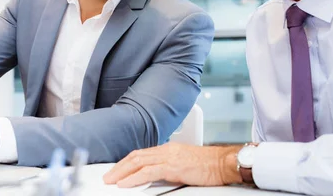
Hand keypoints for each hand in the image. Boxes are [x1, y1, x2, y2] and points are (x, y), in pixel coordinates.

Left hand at [103, 142, 241, 187]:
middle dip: (120, 167)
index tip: (117, 170)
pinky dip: (134, 178)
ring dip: (122, 172)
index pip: (141, 154)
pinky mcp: (173, 167)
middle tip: (108, 176)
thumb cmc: (209, 165)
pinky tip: (125, 184)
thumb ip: (169, 167)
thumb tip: (157, 175)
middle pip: (136, 156)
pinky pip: (148, 172)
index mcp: (168, 149)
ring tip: (112, 180)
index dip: (127, 162)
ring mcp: (169, 157)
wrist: (223, 163)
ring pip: (138, 162)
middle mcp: (166, 150)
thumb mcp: (184, 163)